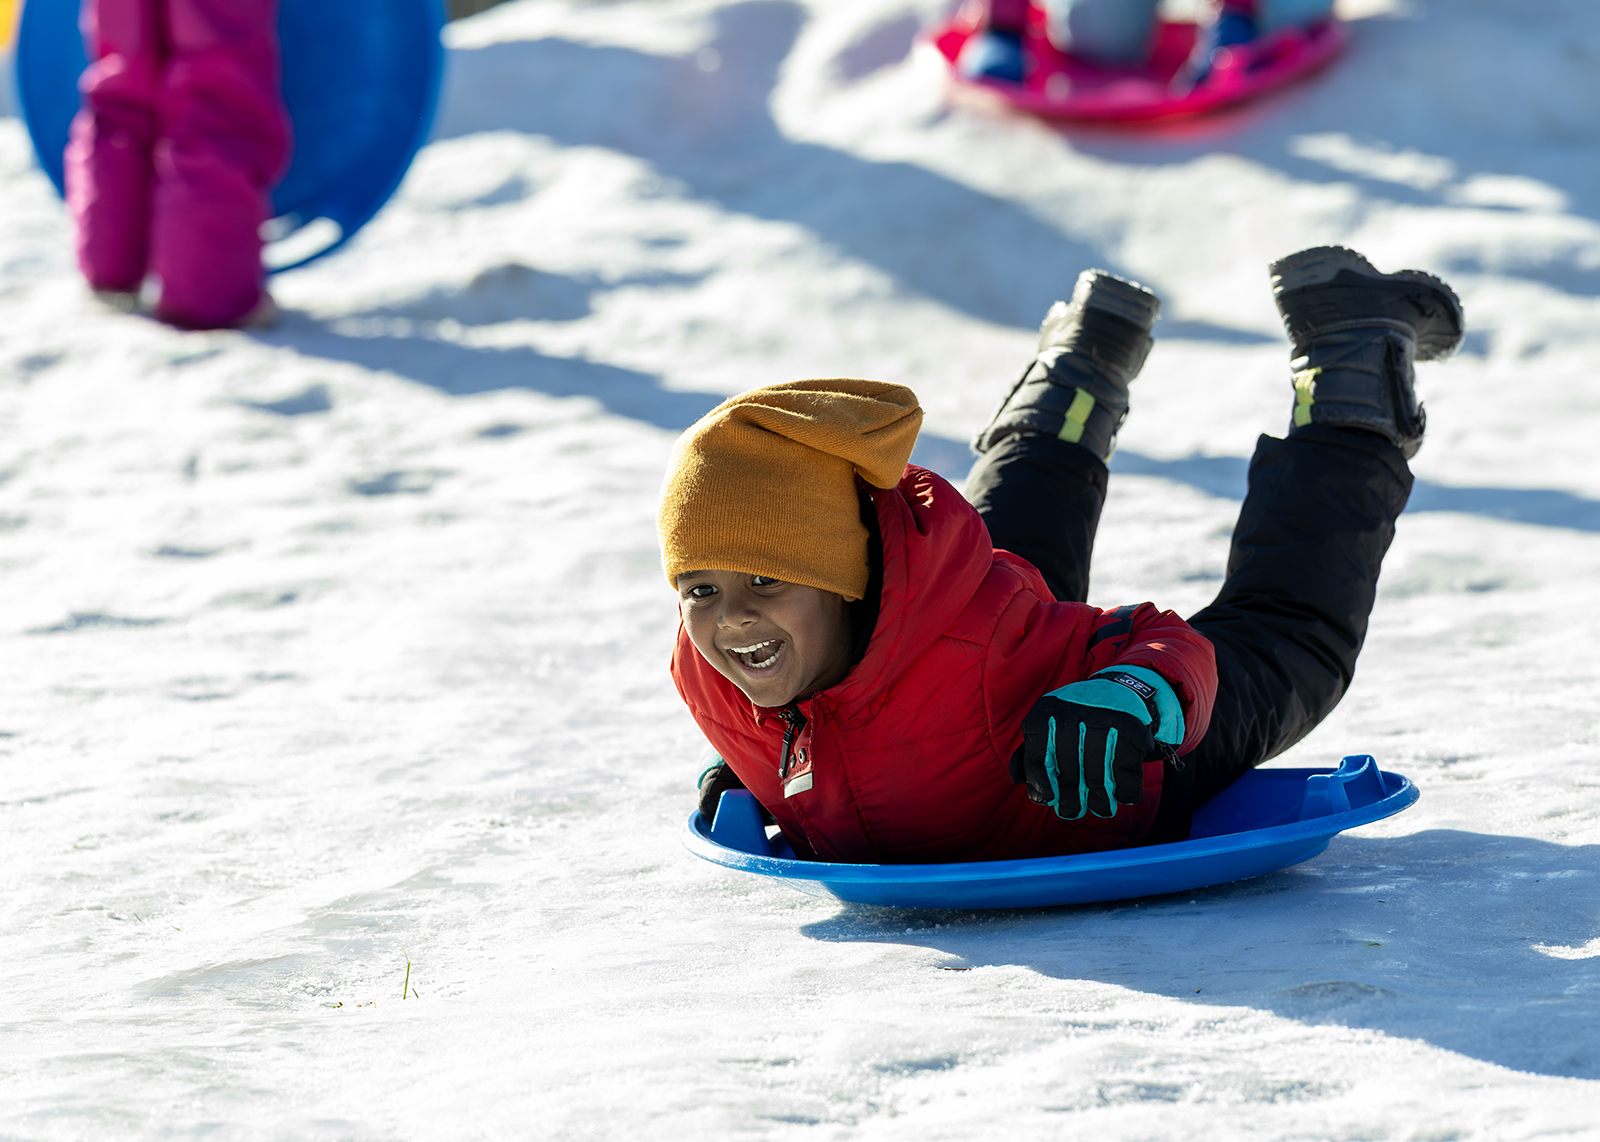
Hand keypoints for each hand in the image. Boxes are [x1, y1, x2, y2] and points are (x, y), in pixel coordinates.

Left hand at [1010, 671, 1171, 819]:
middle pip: (1069, 770)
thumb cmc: (1076, 718)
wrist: (1119, 690)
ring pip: (1098, 776)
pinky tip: (1121, 794)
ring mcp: (1102, 720)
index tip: (1050, 800)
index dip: (1042, 784)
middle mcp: (1071, 714)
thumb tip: (1020, 780)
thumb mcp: (1048, 724)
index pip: (1037, 757)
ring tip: (1101, 808)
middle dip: (1071, 799)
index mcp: (1044, 713)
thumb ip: (1033, 751)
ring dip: (1100, 800)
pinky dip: (1124, 791)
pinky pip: (1124, 772)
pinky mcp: (1130, 730)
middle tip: (1073, 811)